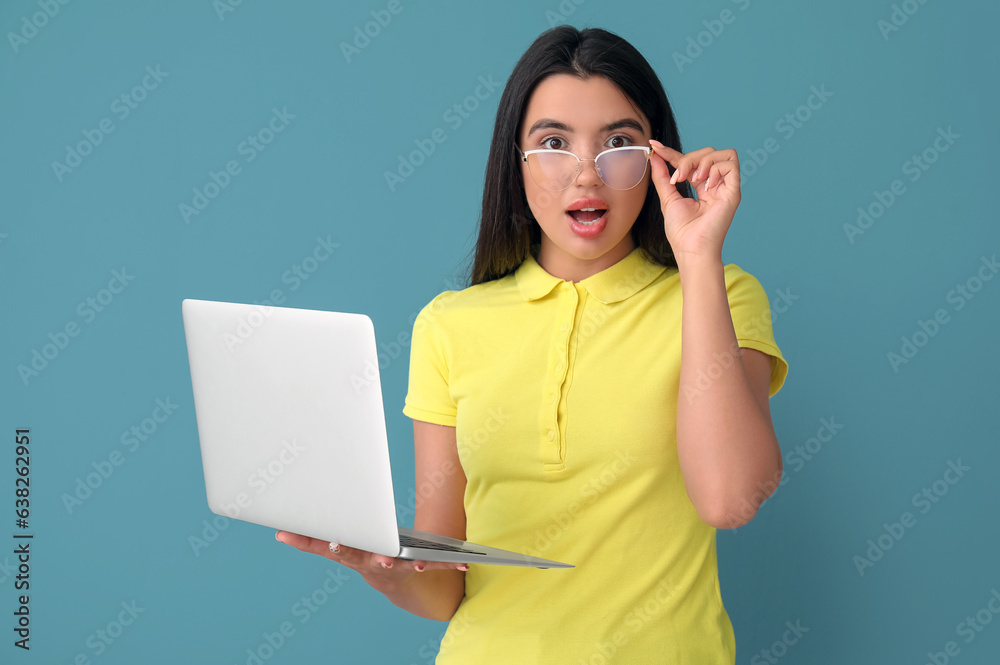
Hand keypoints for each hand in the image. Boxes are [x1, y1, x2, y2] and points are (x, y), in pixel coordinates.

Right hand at [275, 530, 467, 593]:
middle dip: (367, 556)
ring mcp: (396, 569)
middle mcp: (373, 565)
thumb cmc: (368, 558)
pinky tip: (463, 564)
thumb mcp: (342, 550)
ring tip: (418, 562)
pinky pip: (436, 565)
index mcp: (354, 557)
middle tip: (365, 554)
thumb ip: (311, 541)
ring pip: (402, 566)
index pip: (336, 551)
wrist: (403, 588)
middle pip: (366, 559)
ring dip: (410, 563)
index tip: (324, 540)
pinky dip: (449, 564)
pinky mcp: (419, 569)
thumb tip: (279, 533)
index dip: (329, 545)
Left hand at [648, 140, 740, 261]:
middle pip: (708, 152)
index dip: (672, 152)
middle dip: (689, 159)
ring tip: (693, 180)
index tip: (655, 145)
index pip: (690, 161)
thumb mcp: (668, 198)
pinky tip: (706, 185)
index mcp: (702, 186)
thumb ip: (662, 176)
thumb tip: (655, 155)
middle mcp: (716, 184)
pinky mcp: (733, 192)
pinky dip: (715, 169)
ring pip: (723, 154)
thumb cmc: (681, 231)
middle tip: (678, 177)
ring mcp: (725, 188)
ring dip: (703, 162)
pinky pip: (731, 164)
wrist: (691, 248)